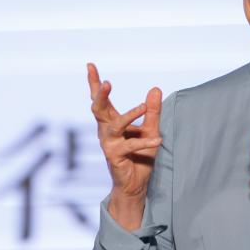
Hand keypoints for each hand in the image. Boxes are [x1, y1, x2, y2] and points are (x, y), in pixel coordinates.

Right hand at [87, 63, 162, 229]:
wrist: (135, 184)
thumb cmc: (140, 155)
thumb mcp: (150, 129)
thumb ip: (152, 111)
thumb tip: (155, 88)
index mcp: (111, 122)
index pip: (100, 99)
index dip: (94, 83)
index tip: (90, 65)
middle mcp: (106, 131)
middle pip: (98, 109)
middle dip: (100, 95)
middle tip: (106, 82)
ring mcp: (109, 143)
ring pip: (115, 125)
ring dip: (130, 114)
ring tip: (144, 106)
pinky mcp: (115, 156)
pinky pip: (131, 145)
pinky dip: (146, 142)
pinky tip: (159, 140)